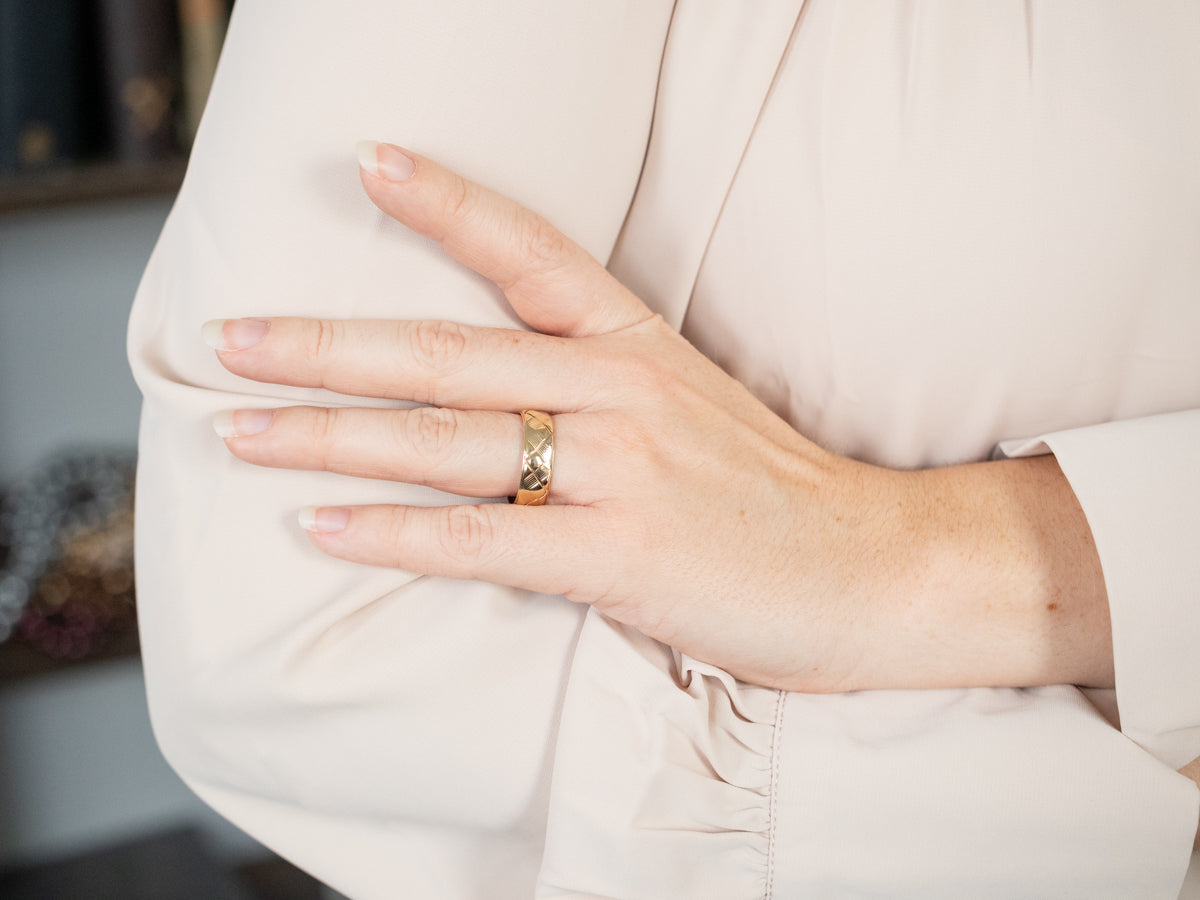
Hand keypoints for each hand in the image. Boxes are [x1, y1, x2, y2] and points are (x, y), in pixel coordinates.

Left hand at [206, 141, 1113, 693]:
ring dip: (331, 436)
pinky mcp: (620, 555)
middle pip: (446, 352)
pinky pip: (480, 540)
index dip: (448, 202)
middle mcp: (621, 391)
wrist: (876, 568)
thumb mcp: (696, 407)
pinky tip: (323, 528)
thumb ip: (603, 391)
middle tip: (233, 338)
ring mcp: (619, 471)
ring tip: (242, 430)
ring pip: (446, 440)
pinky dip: (395, 535)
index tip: (370, 162)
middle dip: (326, 344)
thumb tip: (501, 403)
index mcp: (640, 345)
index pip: (532, 251)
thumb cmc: (779, 495)